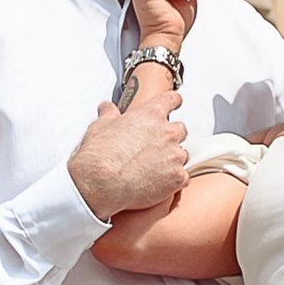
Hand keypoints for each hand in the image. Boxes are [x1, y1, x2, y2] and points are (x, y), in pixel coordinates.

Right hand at [69, 86, 188, 218]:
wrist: (100, 184)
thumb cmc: (99, 154)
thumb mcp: (100, 126)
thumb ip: (109, 113)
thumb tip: (108, 108)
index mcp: (152, 114)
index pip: (172, 99)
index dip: (173, 102)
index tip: (174, 104)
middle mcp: (168, 132)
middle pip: (180, 129)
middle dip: (170, 136)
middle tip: (154, 147)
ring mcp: (175, 155)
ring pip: (182, 154)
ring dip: (171, 159)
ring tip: (153, 168)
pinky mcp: (177, 177)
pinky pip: (184, 177)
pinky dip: (174, 179)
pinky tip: (159, 183)